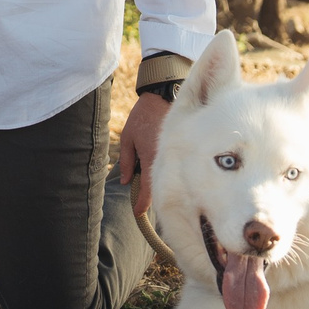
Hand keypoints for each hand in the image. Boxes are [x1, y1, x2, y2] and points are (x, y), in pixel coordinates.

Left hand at [117, 92, 167, 219]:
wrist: (164, 95)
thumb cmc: (143, 115)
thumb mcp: (128, 137)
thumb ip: (126, 160)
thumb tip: (126, 181)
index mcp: (152, 158)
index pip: (148, 189)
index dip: (142, 204)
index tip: (137, 213)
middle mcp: (166, 159)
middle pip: (161, 185)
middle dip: (153, 196)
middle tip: (143, 203)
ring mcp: (176, 153)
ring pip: (170, 175)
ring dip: (162, 182)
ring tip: (155, 188)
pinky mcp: (182, 147)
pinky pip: (175, 164)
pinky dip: (170, 169)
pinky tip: (165, 170)